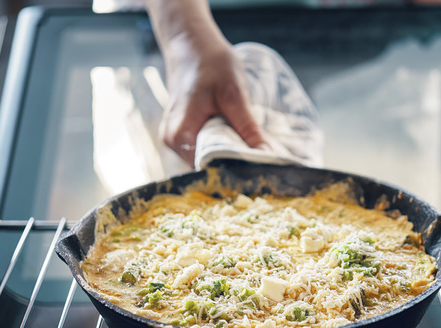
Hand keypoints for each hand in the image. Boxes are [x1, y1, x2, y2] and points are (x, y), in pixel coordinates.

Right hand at [145, 0, 264, 164]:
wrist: (191, 43)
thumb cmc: (210, 63)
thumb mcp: (234, 95)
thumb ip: (248, 129)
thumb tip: (268, 156)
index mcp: (180, 136)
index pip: (210, 169)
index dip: (237, 171)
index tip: (261, 171)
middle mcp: (172, 142)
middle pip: (208, 166)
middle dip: (235, 165)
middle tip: (264, 163)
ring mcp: (174, 138)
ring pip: (207, 158)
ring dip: (230, 155)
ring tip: (253, 150)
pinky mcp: (182, 132)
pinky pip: (204, 147)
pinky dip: (222, 145)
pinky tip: (238, 139)